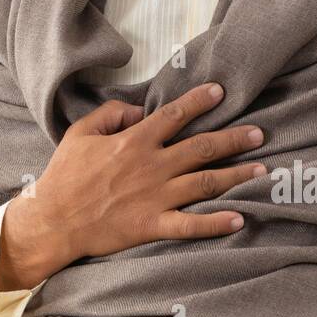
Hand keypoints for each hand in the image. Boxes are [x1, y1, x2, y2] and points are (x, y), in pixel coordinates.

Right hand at [0, 82, 266, 304]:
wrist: (54, 220)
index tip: (221, 91)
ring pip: (205, 183)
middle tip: (259, 133)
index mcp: (134, 141)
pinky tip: (240, 219)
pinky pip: (191, 225)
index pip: (174, 115)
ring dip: (236, 176)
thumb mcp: (80, 132)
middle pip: (201, 148)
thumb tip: (136, 109)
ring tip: (262, 170)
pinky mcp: (153, 225)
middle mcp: (151, 166)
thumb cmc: (65, 175)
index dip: (199, 102)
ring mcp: (155, 197)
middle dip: (234, 139)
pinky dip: (216, 223)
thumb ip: (110, 114)